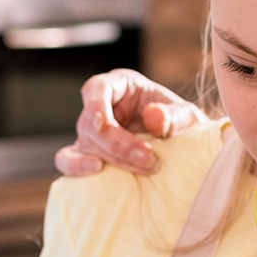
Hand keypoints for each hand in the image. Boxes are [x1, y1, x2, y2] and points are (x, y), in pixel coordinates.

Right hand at [54, 69, 206, 176]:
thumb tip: (154, 116)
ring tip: (145, 168)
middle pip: (91, 123)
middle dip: (119, 144)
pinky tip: (97, 171)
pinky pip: (68, 160)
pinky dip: (76, 167)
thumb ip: (175, 115)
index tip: (103, 124)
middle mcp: (101, 107)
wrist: (179, 148)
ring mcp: (91, 133)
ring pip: (86, 144)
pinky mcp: (88, 154)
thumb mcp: (187, 116)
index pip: (97, 88)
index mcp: (120, 86)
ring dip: (114, 159)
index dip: (95, 104)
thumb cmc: (179, 126)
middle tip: (150, 159)